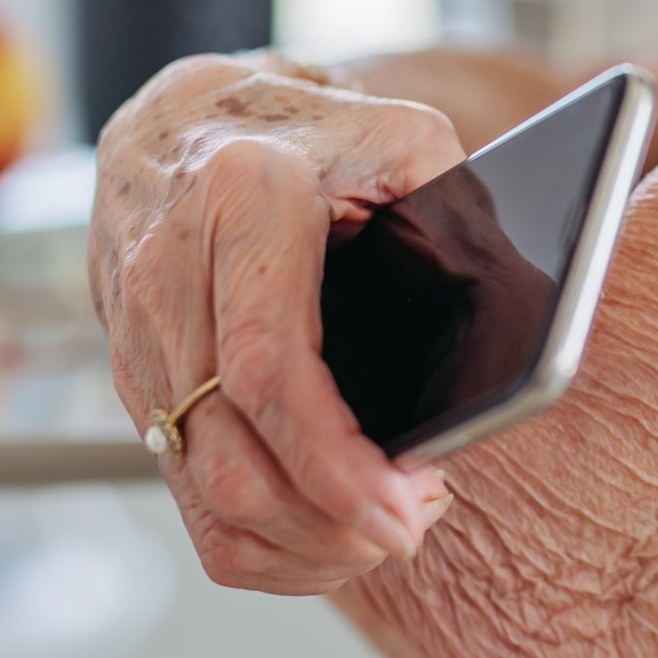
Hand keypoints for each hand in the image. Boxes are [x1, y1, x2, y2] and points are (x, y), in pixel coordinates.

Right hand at [90, 49, 465, 593]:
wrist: (190, 115)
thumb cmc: (316, 132)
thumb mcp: (404, 141)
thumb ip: (464, 221)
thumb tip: (528, 327)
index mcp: (244, 202)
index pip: (267, 368)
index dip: (334, 463)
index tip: (406, 512)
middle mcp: (170, 273)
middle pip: (228, 458)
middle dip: (327, 525)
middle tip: (409, 528)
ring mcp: (136, 334)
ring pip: (201, 495)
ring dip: (298, 542)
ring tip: (377, 529)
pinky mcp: (130, 378)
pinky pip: (183, 497)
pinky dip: (256, 541)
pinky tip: (321, 530)